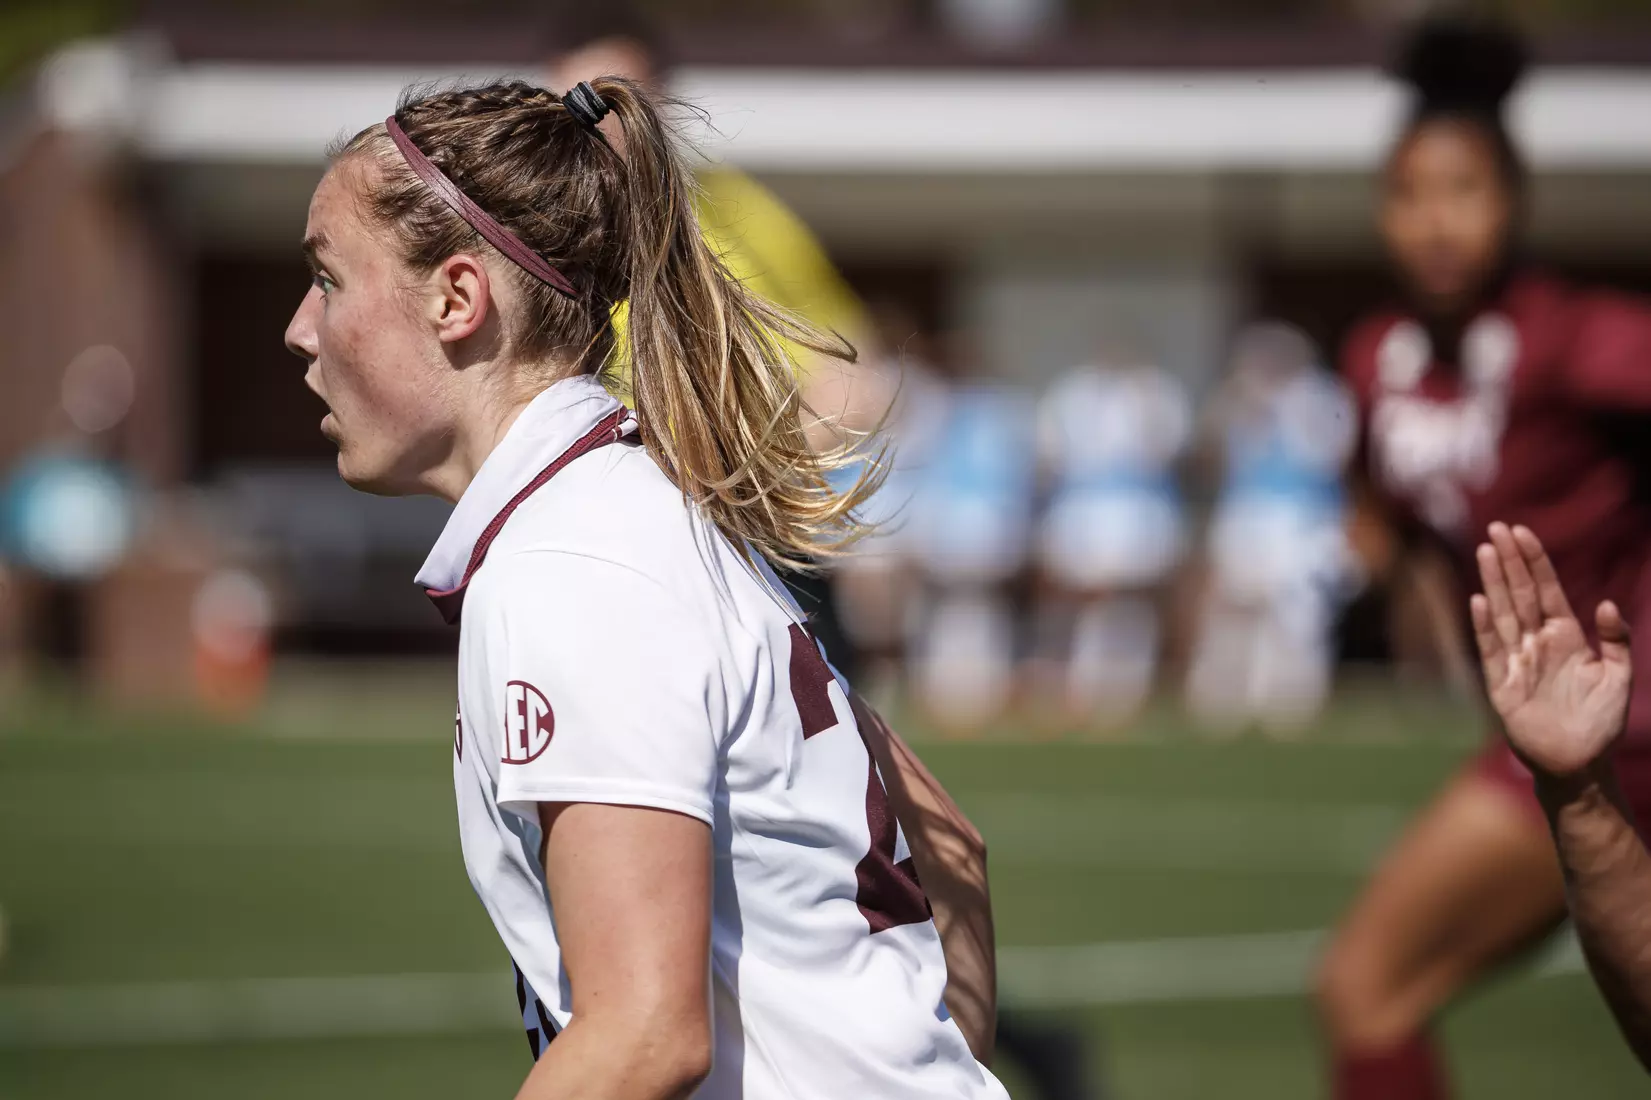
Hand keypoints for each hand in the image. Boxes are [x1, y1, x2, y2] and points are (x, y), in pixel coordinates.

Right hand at [1470, 522, 1632, 781]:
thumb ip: (1616, 641)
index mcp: (1565, 637)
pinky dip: (1484, 626)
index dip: (1534, 562)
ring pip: (1503, 613)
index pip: (1546, 590)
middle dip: (1509, 561)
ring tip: (1486, 551)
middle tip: (1498, 527)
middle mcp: (1537, 643)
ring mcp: (1517, 661)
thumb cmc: (1601, 722)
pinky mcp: (1502, 685)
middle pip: (1520, 594)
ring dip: (1494, 583)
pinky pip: (1491, 650)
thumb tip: (1607, 604)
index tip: (1523, 532)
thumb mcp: (1619, 677)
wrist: (1580, 763)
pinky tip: (1479, 601)